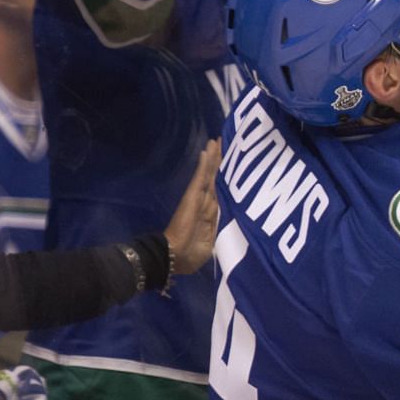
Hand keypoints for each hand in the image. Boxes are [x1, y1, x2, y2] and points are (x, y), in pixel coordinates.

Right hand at [165, 140, 220, 273]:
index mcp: (208, 212)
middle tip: (221, 141)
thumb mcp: (209, 242)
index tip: (226, 160)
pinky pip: (200, 178)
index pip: (216, 188)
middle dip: (217, 160)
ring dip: (212, 158)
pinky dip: (204, 165)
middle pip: (213, 176)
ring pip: (208, 173)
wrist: (174, 258)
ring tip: (216, 141)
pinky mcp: (192, 197)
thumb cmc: (189, 255)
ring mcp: (198, 198)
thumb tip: (218, 222)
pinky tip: (207, 151)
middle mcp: (204, 201)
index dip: (221, 175)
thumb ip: (213, 229)